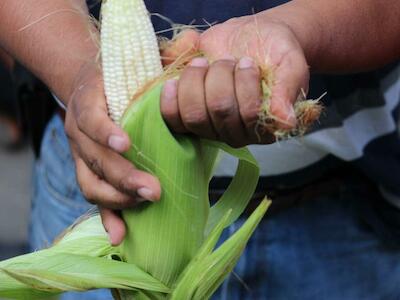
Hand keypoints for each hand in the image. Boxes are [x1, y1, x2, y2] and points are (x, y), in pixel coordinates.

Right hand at [64, 61, 160, 244]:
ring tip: (144, 204)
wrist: (91, 87)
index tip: (127, 143)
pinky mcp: (88, 174)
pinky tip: (120, 235)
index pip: (91, 118)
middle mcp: (79, 132)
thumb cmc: (120, 79)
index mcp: (89, 102)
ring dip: (117, 199)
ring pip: (91, 184)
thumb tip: (194, 45)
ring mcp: (81, 157)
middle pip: (95, 160)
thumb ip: (161, 61)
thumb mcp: (135, 67)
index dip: (106, 132)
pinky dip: (107, 217)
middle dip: (124, 177)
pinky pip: (94, 199)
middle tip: (153, 191)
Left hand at [161, 14, 309, 146]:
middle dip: (220, 75)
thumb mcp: (290, 65)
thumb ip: (287, 90)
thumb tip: (286, 121)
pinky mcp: (188, 119)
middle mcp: (237, 133)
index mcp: (264, 125)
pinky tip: (174, 81)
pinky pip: (172, 119)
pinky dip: (169, 98)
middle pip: (217, 111)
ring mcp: (211, 128)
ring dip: (195, 80)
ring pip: (193, 114)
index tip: (248, 61)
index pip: (248, 114)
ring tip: (205, 62)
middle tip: (227, 59)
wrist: (253, 40)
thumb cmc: (274, 53)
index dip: (244, 84)